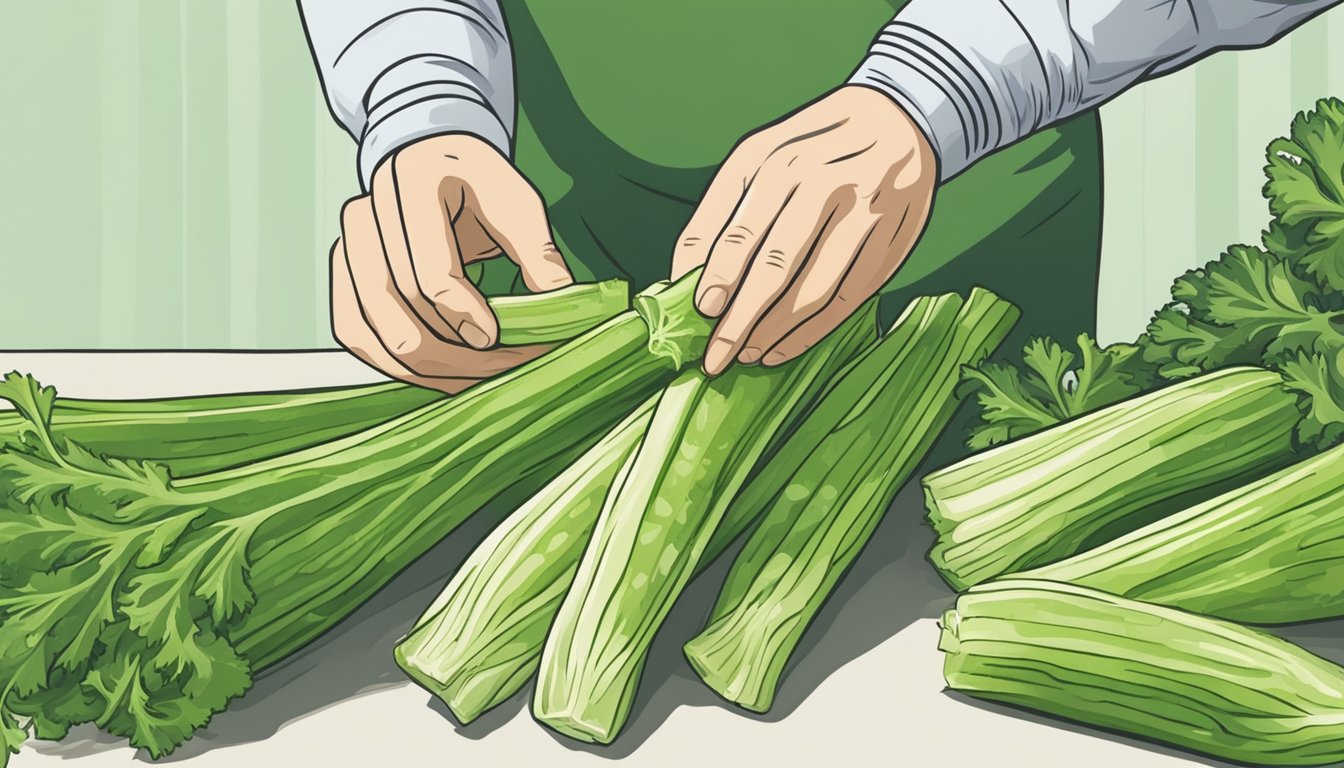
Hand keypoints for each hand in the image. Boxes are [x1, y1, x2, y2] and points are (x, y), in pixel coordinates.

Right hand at [331, 135, 573, 392]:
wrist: (432, 164)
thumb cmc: (478, 183)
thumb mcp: (516, 201)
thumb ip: (536, 251)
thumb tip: (562, 302)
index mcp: (412, 182)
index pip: (427, 271)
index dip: (461, 313)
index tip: (493, 339)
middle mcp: (365, 213)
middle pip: (399, 306)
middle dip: (452, 352)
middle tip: (501, 370)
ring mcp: (346, 246)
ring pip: (372, 331)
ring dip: (426, 368)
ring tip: (477, 380)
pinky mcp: (341, 275)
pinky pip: (356, 336)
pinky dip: (396, 366)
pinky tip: (441, 375)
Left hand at [672, 86, 937, 375]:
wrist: (899, 118)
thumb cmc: (810, 147)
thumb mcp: (757, 157)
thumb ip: (717, 213)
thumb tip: (680, 275)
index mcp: (780, 162)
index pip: (742, 232)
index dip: (719, 277)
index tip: (702, 311)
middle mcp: (824, 185)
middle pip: (776, 267)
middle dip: (740, 320)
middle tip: (716, 356)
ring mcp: (863, 214)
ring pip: (814, 290)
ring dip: (775, 331)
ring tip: (747, 354)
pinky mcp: (891, 242)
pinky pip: (848, 299)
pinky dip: (812, 331)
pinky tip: (783, 348)